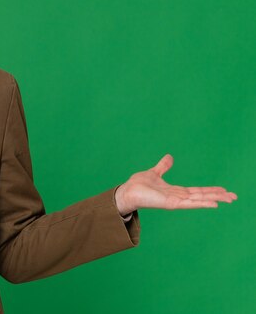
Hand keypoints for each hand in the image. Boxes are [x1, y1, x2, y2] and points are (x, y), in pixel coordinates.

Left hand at [115, 154, 237, 215]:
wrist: (127, 191)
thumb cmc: (138, 185)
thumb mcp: (154, 173)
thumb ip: (163, 166)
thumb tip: (170, 157)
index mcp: (175, 191)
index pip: (197, 191)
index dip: (210, 190)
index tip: (224, 190)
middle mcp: (178, 197)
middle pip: (202, 196)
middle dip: (218, 196)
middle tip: (234, 197)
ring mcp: (175, 201)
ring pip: (199, 199)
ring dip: (215, 199)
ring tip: (229, 199)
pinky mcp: (171, 204)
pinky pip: (189, 203)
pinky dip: (202, 203)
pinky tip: (214, 204)